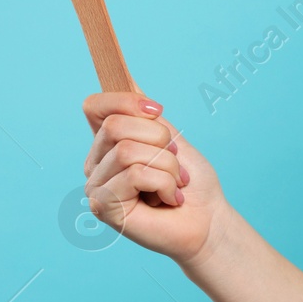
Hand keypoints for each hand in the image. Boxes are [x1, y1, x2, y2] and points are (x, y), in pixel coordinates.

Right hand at [82, 92, 227, 267]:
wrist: (208, 219)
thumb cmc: (191, 182)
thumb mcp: (171, 139)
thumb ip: (146, 116)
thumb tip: (129, 82)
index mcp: (107, 144)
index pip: (94, 106)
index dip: (126, 101)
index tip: (157, 111)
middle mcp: (94, 164)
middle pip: (115, 126)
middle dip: (160, 140)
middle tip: (174, 164)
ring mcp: (95, 186)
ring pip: (128, 151)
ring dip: (167, 166)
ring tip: (173, 184)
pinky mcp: (103, 207)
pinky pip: (136, 175)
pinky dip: (165, 184)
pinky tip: (168, 200)